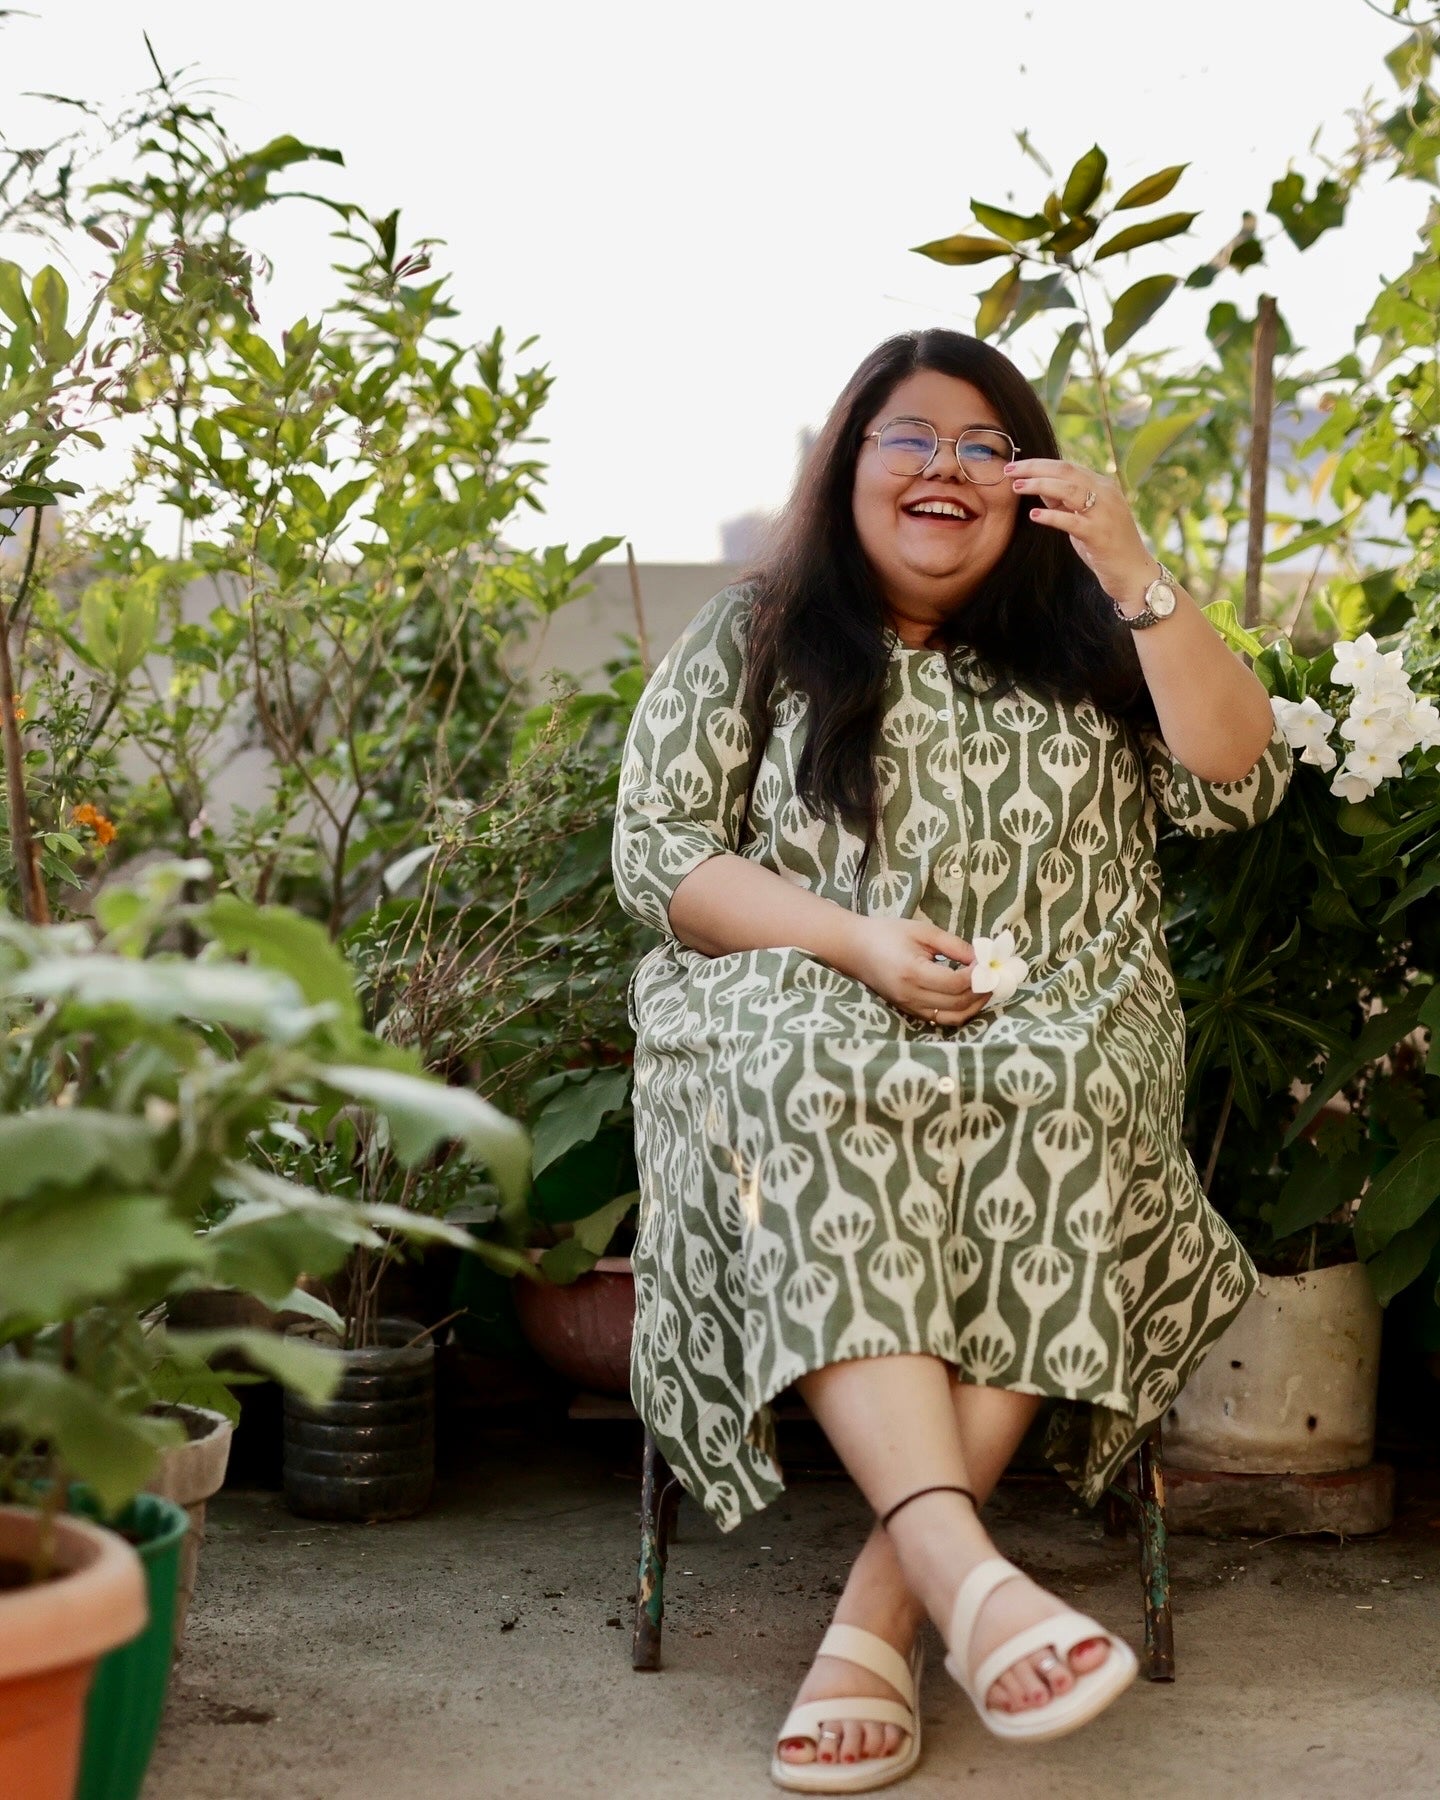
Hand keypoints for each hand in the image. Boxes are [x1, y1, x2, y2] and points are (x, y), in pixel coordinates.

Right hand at [840, 915, 987, 1026]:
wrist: (855, 948)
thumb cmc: (887, 933)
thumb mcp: (923, 931)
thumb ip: (954, 945)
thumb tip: (983, 958)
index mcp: (912, 972)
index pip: (955, 983)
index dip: (978, 975)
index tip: (987, 961)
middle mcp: (911, 995)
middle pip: (958, 1003)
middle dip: (982, 990)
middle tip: (994, 975)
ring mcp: (909, 1007)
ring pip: (953, 1017)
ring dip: (975, 1005)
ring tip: (986, 987)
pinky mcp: (909, 1011)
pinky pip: (942, 1018)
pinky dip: (960, 1010)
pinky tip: (969, 995)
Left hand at [1006, 458, 1157, 610]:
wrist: (1134, 574)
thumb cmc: (1107, 547)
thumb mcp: (1084, 518)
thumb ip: (1065, 502)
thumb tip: (1039, 485)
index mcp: (1103, 486)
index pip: (1067, 466)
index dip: (1039, 464)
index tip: (1016, 465)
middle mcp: (1106, 494)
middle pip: (1066, 471)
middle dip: (1034, 468)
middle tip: (1008, 469)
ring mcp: (1105, 513)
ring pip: (1069, 490)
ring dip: (1039, 486)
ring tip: (1017, 487)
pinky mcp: (1100, 535)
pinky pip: (1072, 521)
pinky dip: (1052, 516)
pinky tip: (1035, 516)